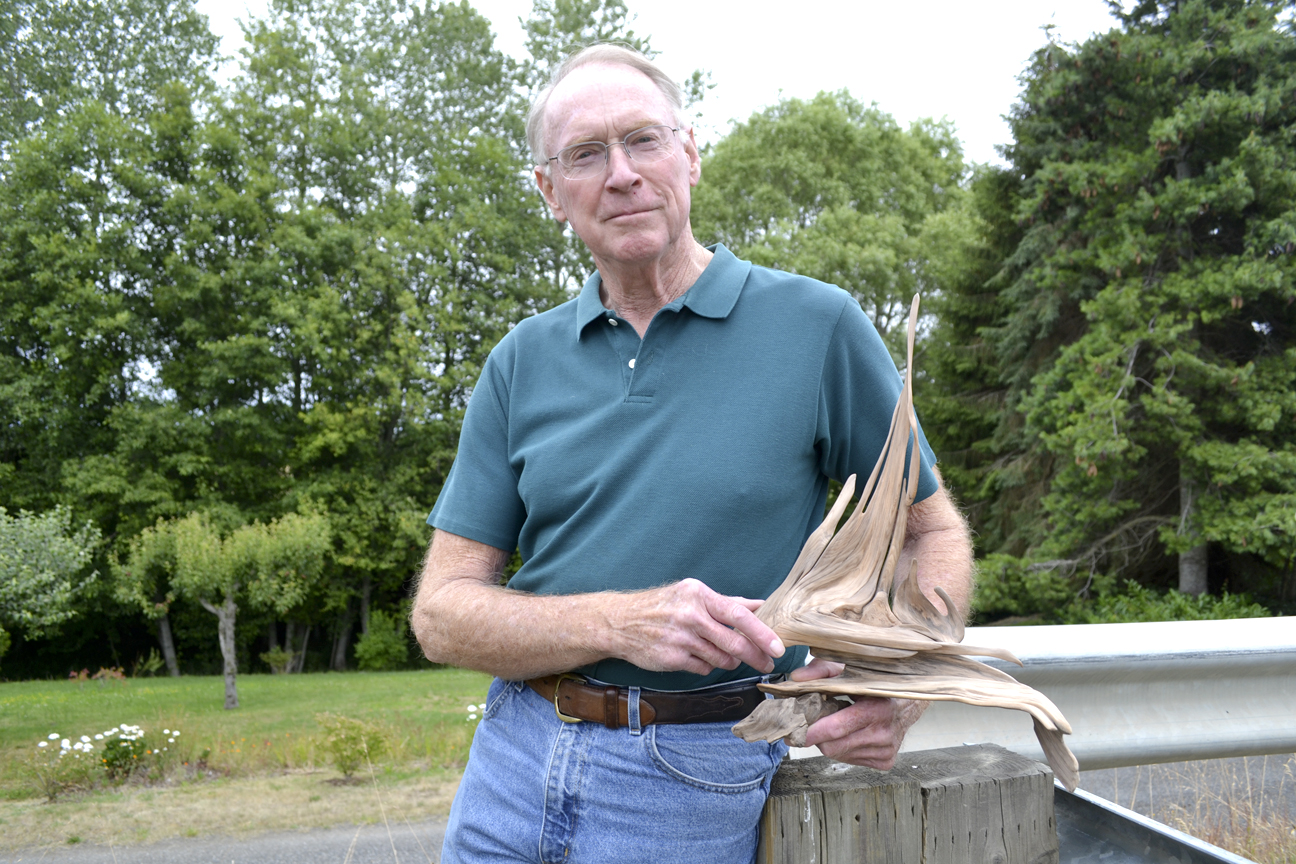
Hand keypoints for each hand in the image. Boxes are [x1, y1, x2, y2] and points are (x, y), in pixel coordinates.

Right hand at [614, 578, 784, 675]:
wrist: (621, 622)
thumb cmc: (663, 606)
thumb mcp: (693, 594)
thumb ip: (728, 602)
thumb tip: (761, 605)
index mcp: (699, 595)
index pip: (738, 614)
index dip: (761, 632)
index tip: (778, 646)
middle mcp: (690, 615)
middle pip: (734, 642)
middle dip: (755, 655)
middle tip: (768, 662)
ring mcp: (680, 638)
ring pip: (721, 658)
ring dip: (729, 660)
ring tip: (723, 653)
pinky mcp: (672, 658)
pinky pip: (704, 668)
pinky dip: (708, 665)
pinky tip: (699, 656)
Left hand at [790, 657, 925, 768]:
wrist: (909, 702)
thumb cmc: (875, 682)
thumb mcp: (850, 668)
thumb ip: (822, 670)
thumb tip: (796, 679)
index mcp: (876, 709)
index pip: (835, 729)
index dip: (811, 731)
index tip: (793, 730)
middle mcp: (883, 734)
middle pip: (833, 747)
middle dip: (816, 736)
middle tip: (809, 723)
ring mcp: (886, 751)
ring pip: (839, 754)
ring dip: (830, 741)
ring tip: (834, 723)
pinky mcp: (885, 761)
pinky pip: (850, 759)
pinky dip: (843, 747)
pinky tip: (849, 733)